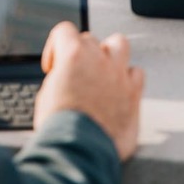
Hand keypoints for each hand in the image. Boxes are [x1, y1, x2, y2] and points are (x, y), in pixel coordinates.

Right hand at [34, 22, 143, 160]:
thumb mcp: (46, 96)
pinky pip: (136, 73)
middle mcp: (98, 59)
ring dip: (110, 53)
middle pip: (90, 40)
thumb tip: (63, 77)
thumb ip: (58, 77)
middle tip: (76, 75)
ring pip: (119, 44)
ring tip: (102, 70)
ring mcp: (119, 74)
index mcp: (73, 55)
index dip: (55, 46)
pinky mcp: (133, 94)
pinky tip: (119, 90)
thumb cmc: (60, 129)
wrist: (79, 153)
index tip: (54, 65)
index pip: (64, 30)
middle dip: (81, 55)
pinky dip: (128, 78)